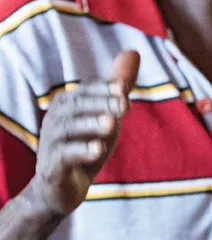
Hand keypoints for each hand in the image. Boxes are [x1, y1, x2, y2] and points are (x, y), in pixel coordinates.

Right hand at [30, 51, 139, 216]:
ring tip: (112, 124)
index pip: (86, 91)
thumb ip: (119, 87)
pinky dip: (80, 151)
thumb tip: (133, 51)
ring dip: (91, 125)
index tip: (124, 88)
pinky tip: (98, 150)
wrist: (63, 188)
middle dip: (102, 104)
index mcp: (67, 104)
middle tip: (126, 105)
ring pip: (68, 130)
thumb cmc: (87, 143)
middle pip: (77, 107)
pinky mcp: (51, 167)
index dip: (104, 89)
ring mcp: (50, 143)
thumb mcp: (108, 113)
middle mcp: (54, 120)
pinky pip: (63, 156)